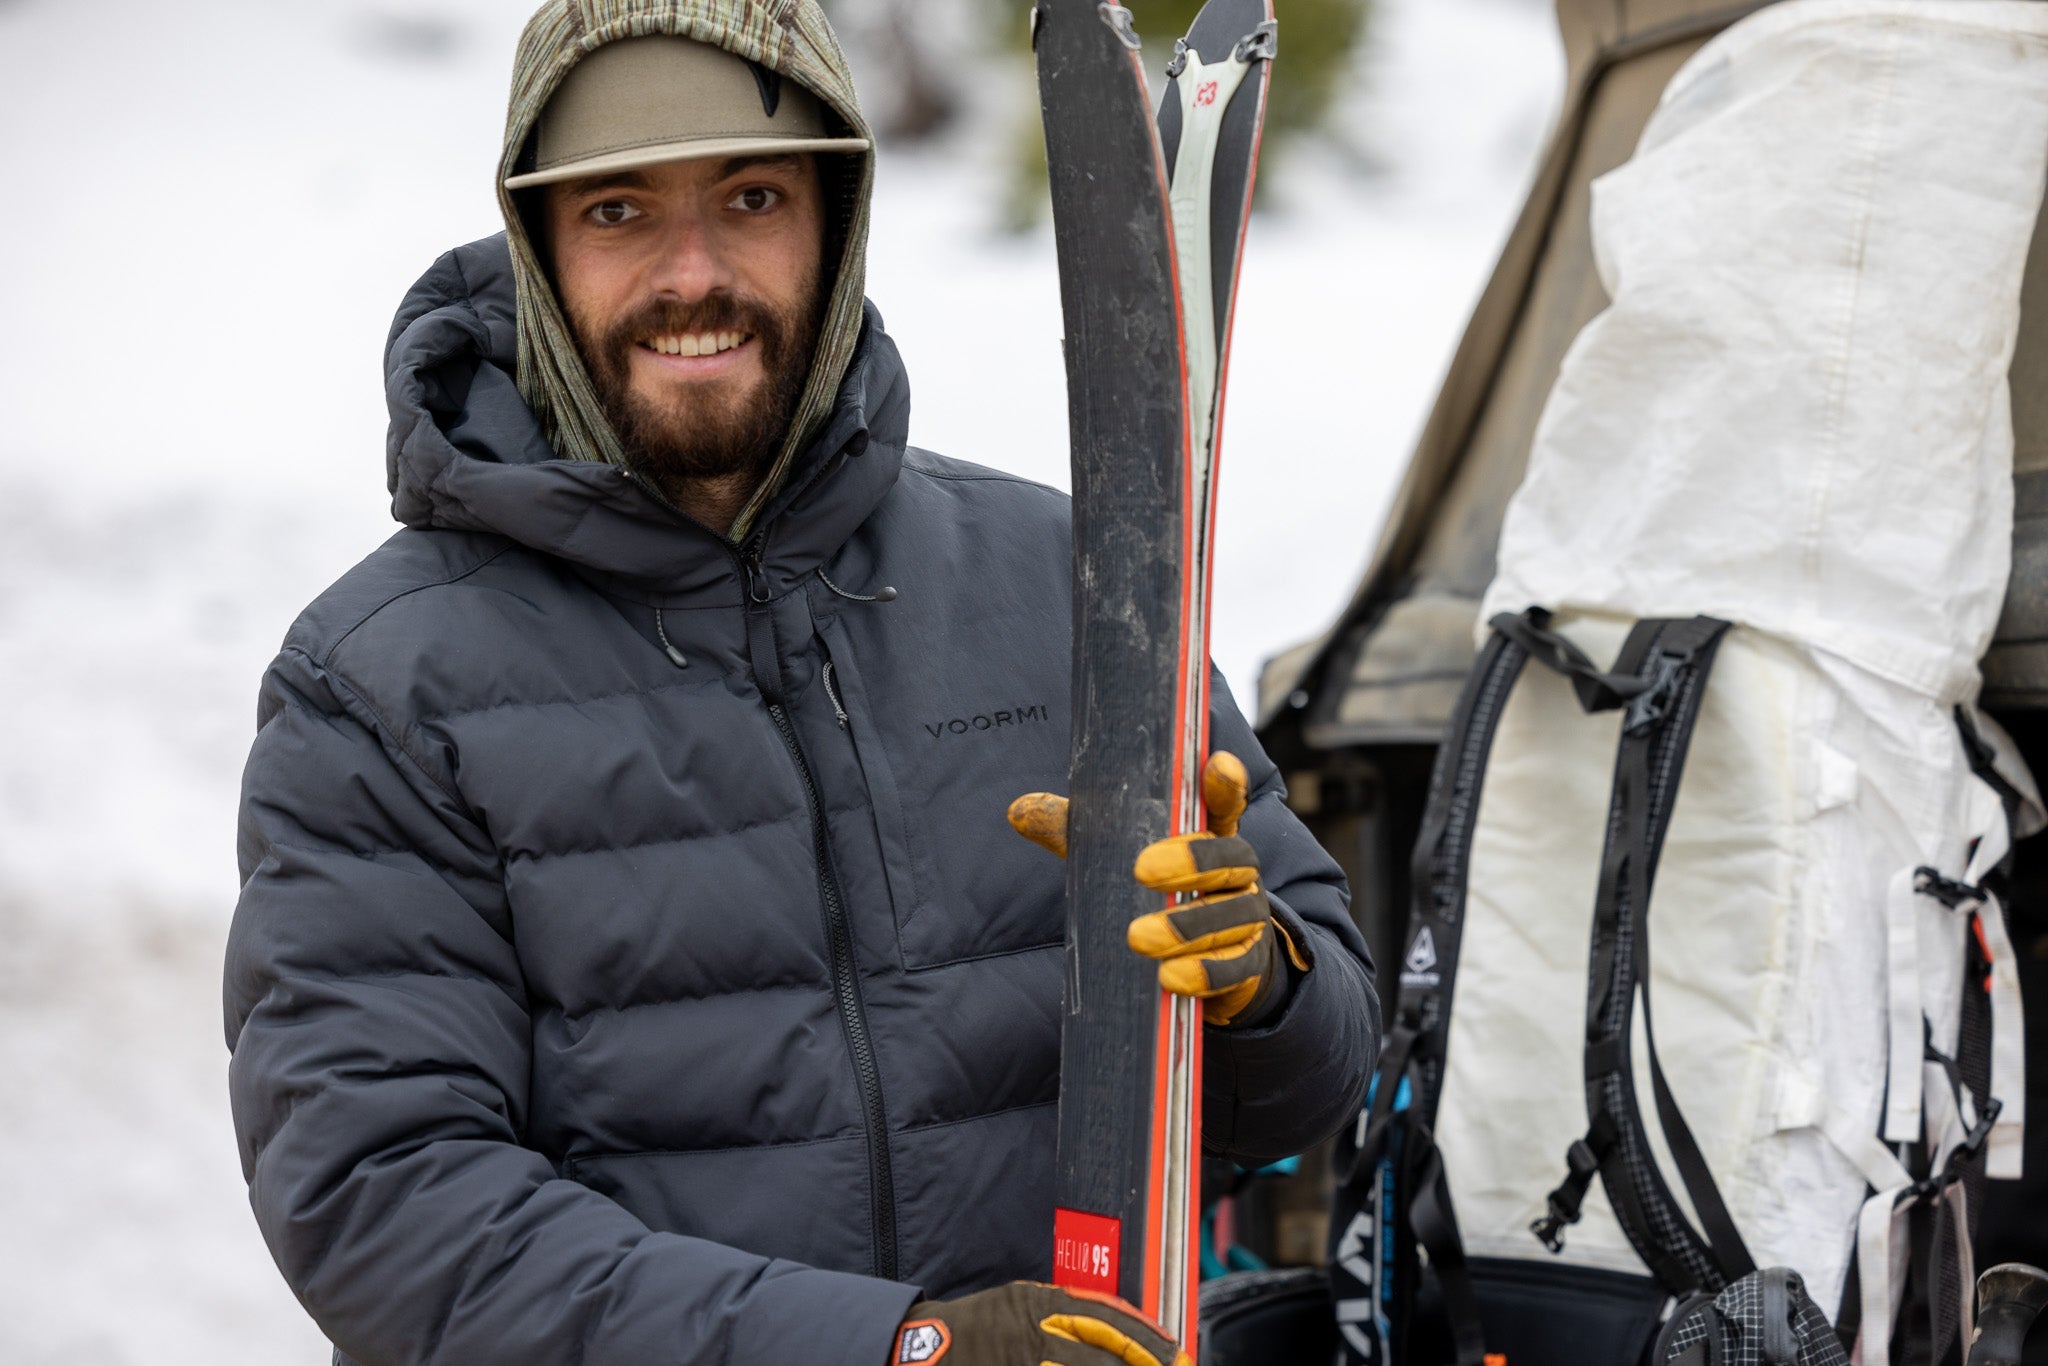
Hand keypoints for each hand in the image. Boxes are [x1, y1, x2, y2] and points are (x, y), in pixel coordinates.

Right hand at [891, 1281, 1187, 1364]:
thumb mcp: (1020, 1304)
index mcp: (1042, 1302)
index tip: (1174, 1352)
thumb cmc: (975, 1328)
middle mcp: (1038, 1329)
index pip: (1109, 1316)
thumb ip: (1065, 1314)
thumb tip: (1118, 1332)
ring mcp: (1027, 1357)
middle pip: (1106, 1350)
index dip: (1147, 1337)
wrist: (917, 1348)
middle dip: (1145, 1362)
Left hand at [1007, 752, 1307, 1027]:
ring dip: (1185, 929)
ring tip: (1138, 939)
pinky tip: (1170, 979)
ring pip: (1228, 917)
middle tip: (1142, 871)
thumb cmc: (1163, 895)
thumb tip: (1018, 810)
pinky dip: (1204, 972)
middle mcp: (1239, 872)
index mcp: (1211, 837)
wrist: (1219, 961)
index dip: (1224, 784)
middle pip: (1229, 859)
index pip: (1224, 804)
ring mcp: (1248, 918)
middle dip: (1190, 863)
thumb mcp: (1120, 860)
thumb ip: (1079, 835)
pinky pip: (1233, 967)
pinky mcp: (1249, 964)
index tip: (1218, 764)